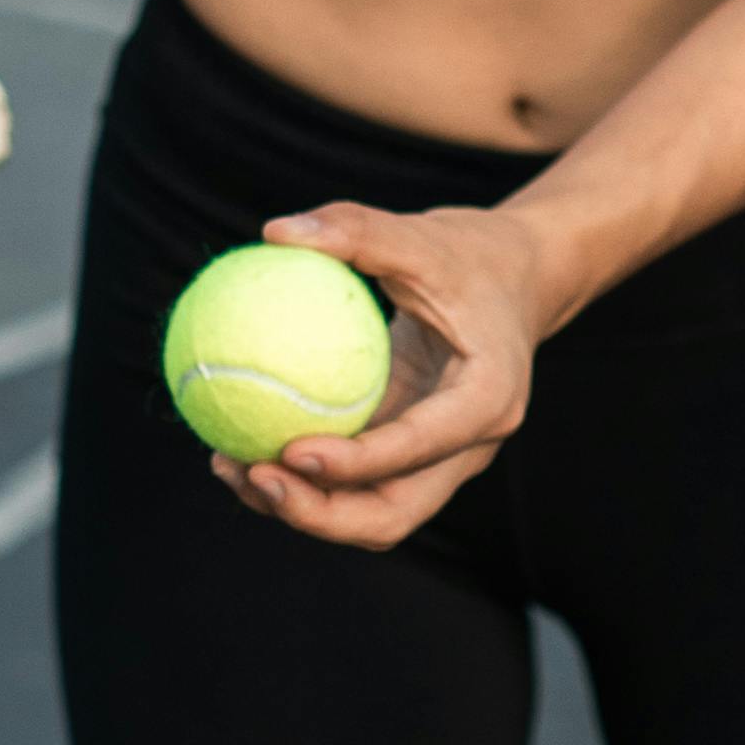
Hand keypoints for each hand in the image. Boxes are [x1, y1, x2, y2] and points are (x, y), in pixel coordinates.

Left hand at [208, 194, 555, 551]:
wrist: (516, 281)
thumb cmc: (469, 255)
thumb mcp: (421, 235)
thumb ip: (355, 229)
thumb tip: (273, 233)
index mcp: (488, 400)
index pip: (420, 448)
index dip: (354, 464)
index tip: (288, 451)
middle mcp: (467, 448)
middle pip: (391, 514)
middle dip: (319, 514)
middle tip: (252, 474)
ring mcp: (437, 462)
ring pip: (367, 515)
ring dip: (299, 508)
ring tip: (229, 465)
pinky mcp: (407, 458)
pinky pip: (352, 486)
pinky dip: (301, 481)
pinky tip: (240, 448)